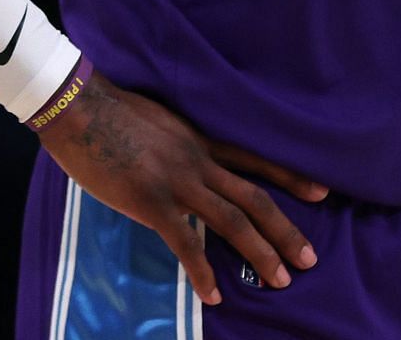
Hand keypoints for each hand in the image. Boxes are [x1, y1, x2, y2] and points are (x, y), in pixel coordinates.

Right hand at [35, 72, 327, 305]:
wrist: (79, 107)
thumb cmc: (109, 110)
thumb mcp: (158, 120)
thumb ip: (177, 143)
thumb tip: (182, 160)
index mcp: (199, 139)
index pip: (253, 159)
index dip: (289, 176)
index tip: (321, 192)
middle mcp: (197, 160)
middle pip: (253, 197)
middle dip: (285, 229)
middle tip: (310, 259)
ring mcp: (177, 181)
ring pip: (232, 220)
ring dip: (260, 251)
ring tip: (282, 279)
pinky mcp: (152, 201)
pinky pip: (185, 242)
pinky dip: (202, 271)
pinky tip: (214, 295)